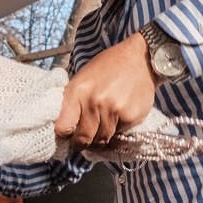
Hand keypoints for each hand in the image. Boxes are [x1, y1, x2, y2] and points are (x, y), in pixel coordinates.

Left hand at [54, 34, 157, 150]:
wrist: (139, 59)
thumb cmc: (108, 67)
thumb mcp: (82, 78)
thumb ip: (73, 102)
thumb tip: (64, 128)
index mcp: (77, 91)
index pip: (62, 127)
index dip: (64, 135)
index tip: (68, 135)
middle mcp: (94, 102)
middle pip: (83, 139)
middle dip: (82, 143)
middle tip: (83, 141)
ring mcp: (113, 111)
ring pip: (102, 140)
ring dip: (101, 138)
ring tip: (102, 127)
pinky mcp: (130, 117)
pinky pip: (119, 135)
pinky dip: (117, 132)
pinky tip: (119, 118)